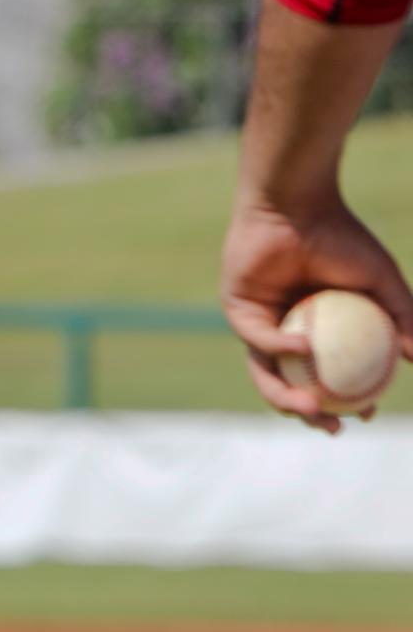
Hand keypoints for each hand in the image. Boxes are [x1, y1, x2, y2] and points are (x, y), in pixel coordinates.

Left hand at [219, 190, 412, 433]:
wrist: (299, 204)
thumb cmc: (341, 236)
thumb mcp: (383, 284)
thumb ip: (403, 320)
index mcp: (318, 329)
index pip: (328, 377)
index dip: (345, 402)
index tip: (366, 415)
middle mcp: (286, 329)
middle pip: (293, 384)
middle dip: (310, 414)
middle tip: (332, 427)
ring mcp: (260, 320)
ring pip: (267, 372)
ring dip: (287, 398)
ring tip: (314, 409)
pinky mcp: (237, 308)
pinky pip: (259, 338)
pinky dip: (282, 347)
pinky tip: (306, 347)